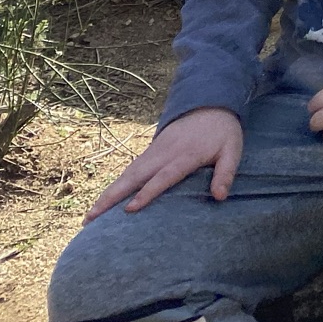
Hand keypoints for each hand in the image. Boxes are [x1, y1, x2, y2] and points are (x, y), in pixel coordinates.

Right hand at [86, 106, 242, 221]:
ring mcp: (154, 152)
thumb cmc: (222, 131)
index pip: (163, 176)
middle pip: (134, 176)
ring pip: (127, 174)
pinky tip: (103, 201)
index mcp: (185, 155)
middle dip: (112, 197)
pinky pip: (130, 170)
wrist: (209, 102)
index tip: (130, 209)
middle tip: (91, 219)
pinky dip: (115, 186)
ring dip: (108, 194)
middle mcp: (164, 154)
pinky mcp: (150, 151)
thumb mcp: (233, 149)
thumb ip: (226, 172)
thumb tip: (219, 197)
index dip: (147, 193)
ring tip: (89, 216)